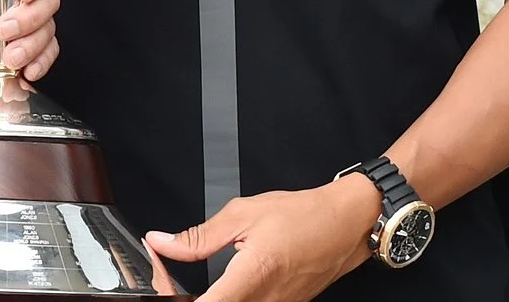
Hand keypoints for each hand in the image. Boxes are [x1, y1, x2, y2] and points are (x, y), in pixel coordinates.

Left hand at [0, 0, 59, 77]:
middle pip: (48, 0)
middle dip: (29, 19)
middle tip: (2, 30)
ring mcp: (28, 21)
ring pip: (48, 29)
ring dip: (32, 45)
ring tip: (9, 56)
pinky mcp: (27, 45)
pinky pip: (47, 52)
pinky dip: (41, 62)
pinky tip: (26, 70)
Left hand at [143, 175, 380, 301]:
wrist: (346, 224)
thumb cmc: (303, 216)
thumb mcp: (243, 214)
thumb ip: (199, 236)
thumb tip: (162, 242)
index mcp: (254, 276)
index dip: (177, 296)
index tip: (162, 279)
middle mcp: (267, 301)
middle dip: (186, 297)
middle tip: (168, 277)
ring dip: (207, 300)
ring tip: (188, 283)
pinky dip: (226, 299)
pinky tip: (216, 288)